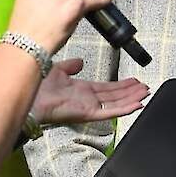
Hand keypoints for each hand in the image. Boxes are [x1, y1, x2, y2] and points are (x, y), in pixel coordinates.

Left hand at [31, 59, 148, 123]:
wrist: (30, 95)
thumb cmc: (39, 85)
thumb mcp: (58, 70)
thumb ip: (71, 66)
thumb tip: (80, 62)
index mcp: (81, 89)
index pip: (107, 88)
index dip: (121, 85)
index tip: (134, 81)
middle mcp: (87, 99)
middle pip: (115, 96)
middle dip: (131, 92)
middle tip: (145, 87)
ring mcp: (88, 107)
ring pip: (116, 104)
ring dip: (131, 99)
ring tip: (145, 94)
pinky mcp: (87, 114)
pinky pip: (109, 112)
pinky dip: (124, 109)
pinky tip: (136, 105)